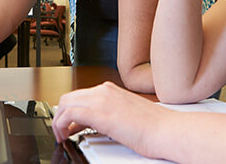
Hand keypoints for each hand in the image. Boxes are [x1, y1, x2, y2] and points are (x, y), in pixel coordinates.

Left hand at [52, 82, 166, 159]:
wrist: (166, 130)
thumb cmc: (154, 127)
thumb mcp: (125, 115)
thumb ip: (108, 115)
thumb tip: (93, 124)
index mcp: (110, 90)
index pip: (80, 95)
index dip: (69, 111)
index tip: (68, 125)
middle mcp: (104, 91)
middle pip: (69, 97)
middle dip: (61, 115)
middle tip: (61, 132)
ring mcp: (101, 100)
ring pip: (65, 104)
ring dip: (59, 121)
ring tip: (61, 136)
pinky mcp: (100, 114)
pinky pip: (69, 114)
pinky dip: (61, 125)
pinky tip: (64, 136)